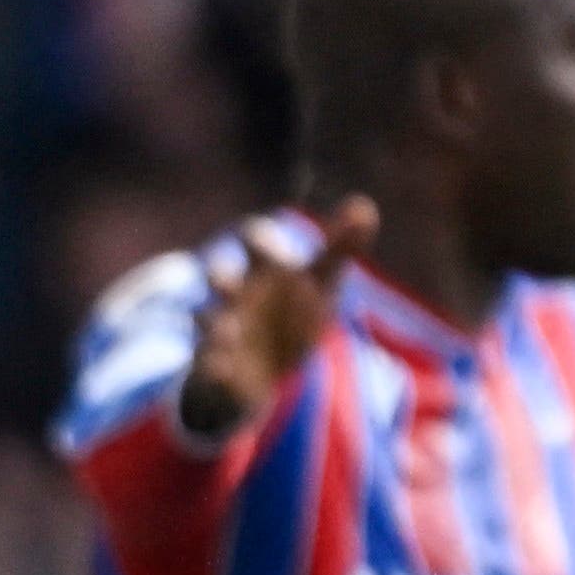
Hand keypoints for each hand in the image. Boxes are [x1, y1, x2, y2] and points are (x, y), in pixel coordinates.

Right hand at [129, 199, 372, 446]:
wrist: (259, 371)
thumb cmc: (288, 316)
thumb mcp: (319, 285)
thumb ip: (339, 248)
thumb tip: (364, 203)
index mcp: (262, 270)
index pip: (254, 241)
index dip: (257, 239)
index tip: (268, 247)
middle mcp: (236, 296)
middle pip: (220, 278)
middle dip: (221, 278)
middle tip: (227, 283)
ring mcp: (222, 330)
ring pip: (210, 322)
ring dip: (218, 325)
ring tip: (231, 332)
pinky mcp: (217, 368)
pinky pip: (211, 367)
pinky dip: (216, 367)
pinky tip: (225, 369)